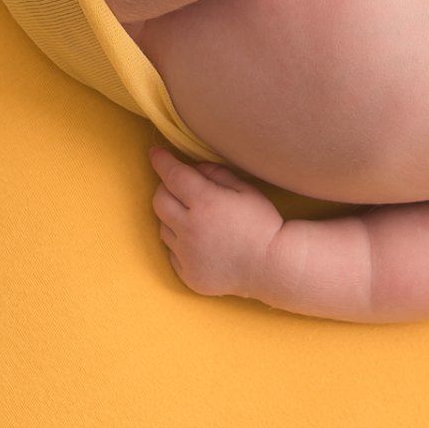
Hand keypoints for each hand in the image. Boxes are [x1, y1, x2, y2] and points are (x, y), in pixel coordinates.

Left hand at [148, 145, 284, 299]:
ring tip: (195, 218)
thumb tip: (192, 167)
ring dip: (173, 217)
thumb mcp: (245, 189)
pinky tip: (200, 242)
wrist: (272, 266)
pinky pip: (172, 252)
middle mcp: (190, 229)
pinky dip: (180, 242)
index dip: (162, 161)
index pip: (173, 176)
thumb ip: (215, 173)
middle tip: (179, 186)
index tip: (156, 153)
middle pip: (159, 200)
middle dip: (165, 187)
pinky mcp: (187, 275)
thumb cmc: (262, 223)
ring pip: (163, 227)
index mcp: (206, 203)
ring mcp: (186, 255)